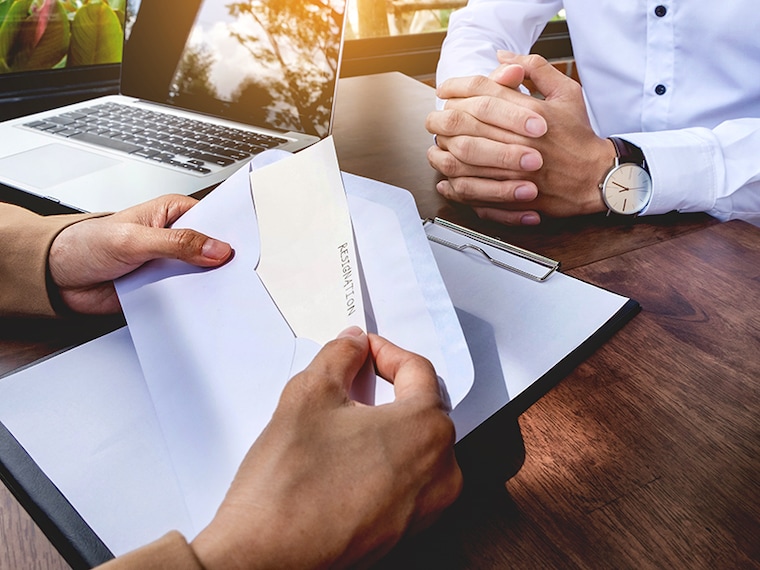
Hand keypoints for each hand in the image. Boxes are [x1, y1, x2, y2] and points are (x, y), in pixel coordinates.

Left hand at [49, 194, 231, 314]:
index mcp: (173, 213)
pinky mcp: (166, 289)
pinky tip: (205, 306)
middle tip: (241, 272)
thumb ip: (176, 244)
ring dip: (210, 285)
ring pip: (203, 276)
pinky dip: (195, 303)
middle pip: (213, 250)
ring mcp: (171, 265)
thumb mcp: (133, 239)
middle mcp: (176, 238)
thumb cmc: (85, 244)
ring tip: (227, 291)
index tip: (248, 244)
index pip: (213, 219)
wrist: (58, 279)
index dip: (231, 231)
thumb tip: (216, 249)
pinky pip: (189, 298)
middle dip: (224, 262)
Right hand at [191, 327, 461, 568]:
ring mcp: (427, 505)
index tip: (362, 351)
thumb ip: (340, 355)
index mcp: (426, 428)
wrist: (268, 555)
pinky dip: (384, 459)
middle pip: (422, 407)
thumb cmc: (290, 485)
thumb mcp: (310, 392)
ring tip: (344, 422)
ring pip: (415, 444)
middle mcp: (441, 469)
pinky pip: (407, 478)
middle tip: (351, 379)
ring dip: (386, 425)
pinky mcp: (407, 528)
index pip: (418, 370)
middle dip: (387, 387)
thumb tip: (353, 345)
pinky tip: (346, 458)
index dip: (384, 351)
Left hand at [429, 52, 614, 224]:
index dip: (456, 88)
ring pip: (461, 158)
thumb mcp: (566, 92)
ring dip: (442, 152)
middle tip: (434, 119)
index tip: (444, 90)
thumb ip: (535, 69)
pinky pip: (472, 191)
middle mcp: (519, 140)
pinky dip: (454, 185)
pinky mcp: (510, 196)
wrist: (596, 177)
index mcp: (530, 112)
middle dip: (440, 118)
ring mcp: (513, 170)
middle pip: (463, 123)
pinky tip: (447, 180)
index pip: (480, 91)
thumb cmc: (579, 136)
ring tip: (437, 148)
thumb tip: (502, 58)